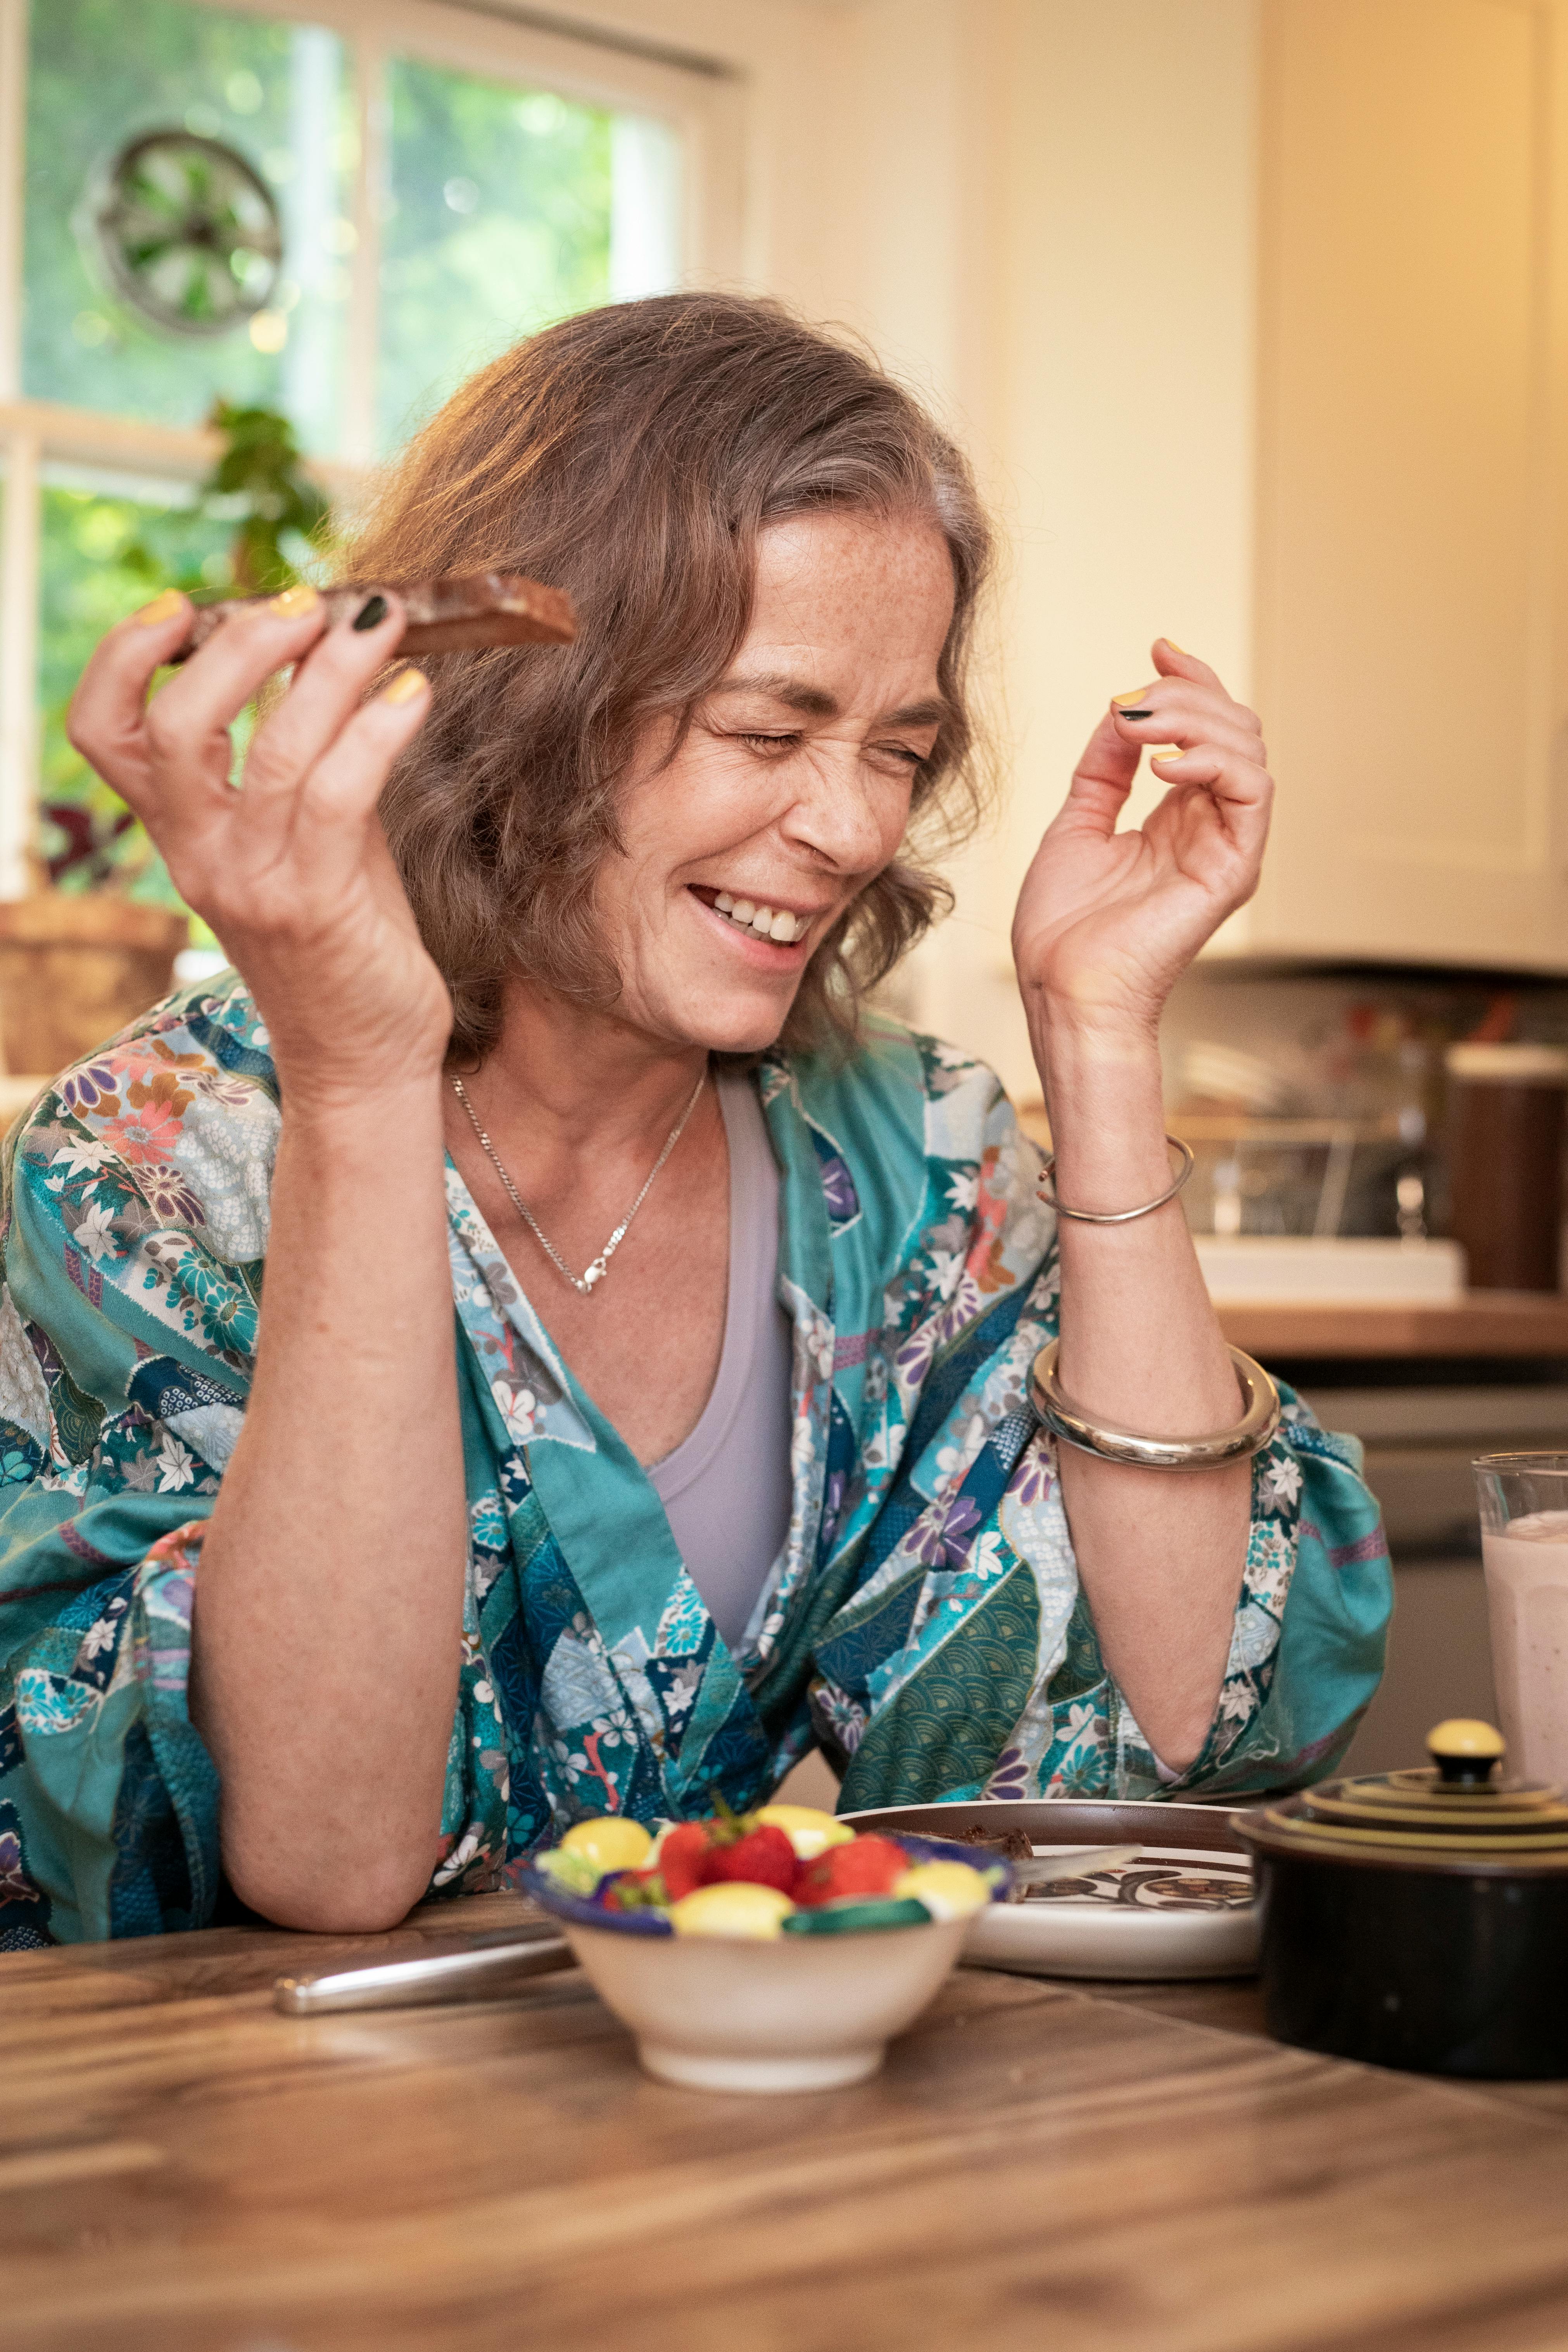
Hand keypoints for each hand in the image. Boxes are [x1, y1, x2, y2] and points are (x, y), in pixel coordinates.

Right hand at [67, 587, 450, 1107]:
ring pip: (272, 747)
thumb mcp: (310, 839)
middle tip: (306, 604)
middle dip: (241, 643)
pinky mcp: (315, 907)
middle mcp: (200, 857)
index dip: (125, 657)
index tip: (182, 606)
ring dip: (332, 668)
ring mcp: (253, 884)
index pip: (104, 731)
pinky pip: (340, 792)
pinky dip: (379, 728)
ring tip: (384, 624)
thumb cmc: (344, 941)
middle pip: (174, 724)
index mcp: (182, 835)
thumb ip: (304, 758)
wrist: (363, 1060)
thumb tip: (326, 654)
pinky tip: (414, 695)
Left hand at [1011, 640, 1271, 1045]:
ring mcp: (1227, 847)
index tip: (1155, 650)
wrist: (1062, 989)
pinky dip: (1213, 762)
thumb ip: (1102, 770)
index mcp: (1179, 817)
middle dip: (1186, 695)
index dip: (1189, 683)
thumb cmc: (1064, 929)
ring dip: (1196, 720)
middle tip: (1133, 699)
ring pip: (1249, 750)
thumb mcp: (1075, 824)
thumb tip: (1121, 710)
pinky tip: (1164, 766)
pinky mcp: (1234, 869)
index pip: (1207, 732)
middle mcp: (1211, 827)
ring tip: (1141, 729)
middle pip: (1234, 729)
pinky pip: (1254, 792)